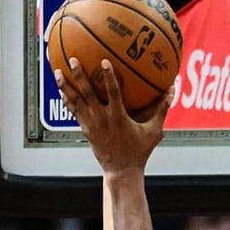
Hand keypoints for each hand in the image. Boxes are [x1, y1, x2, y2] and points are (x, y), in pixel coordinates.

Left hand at [55, 57, 170, 176]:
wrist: (121, 170)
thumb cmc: (140, 151)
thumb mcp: (154, 131)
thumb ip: (162, 109)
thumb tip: (172, 90)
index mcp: (118, 117)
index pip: (113, 92)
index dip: (109, 76)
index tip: (104, 61)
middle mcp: (102, 118)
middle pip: (87, 93)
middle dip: (80, 75)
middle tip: (74, 59)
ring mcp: (91, 124)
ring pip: (75, 101)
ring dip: (66, 86)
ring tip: (57, 72)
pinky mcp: (85, 129)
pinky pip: (74, 111)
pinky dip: (68, 99)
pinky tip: (62, 90)